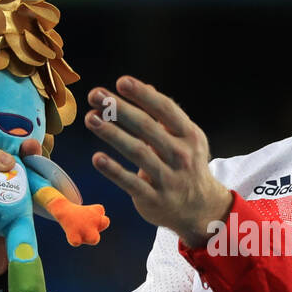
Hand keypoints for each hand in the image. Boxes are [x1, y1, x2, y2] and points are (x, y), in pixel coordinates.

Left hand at [84, 76, 232, 247]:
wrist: (200, 209)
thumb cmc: (187, 166)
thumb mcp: (185, 139)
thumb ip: (165, 116)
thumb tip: (145, 86)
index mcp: (189, 136)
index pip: (165, 109)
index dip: (143, 95)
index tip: (121, 82)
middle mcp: (180, 155)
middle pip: (147, 127)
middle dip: (120, 109)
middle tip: (96, 95)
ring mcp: (168, 178)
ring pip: (137, 153)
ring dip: (112, 134)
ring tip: (91, 118)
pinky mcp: (154, 199)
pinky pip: (131, 183)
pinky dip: (114, 170)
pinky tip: (97, 158)